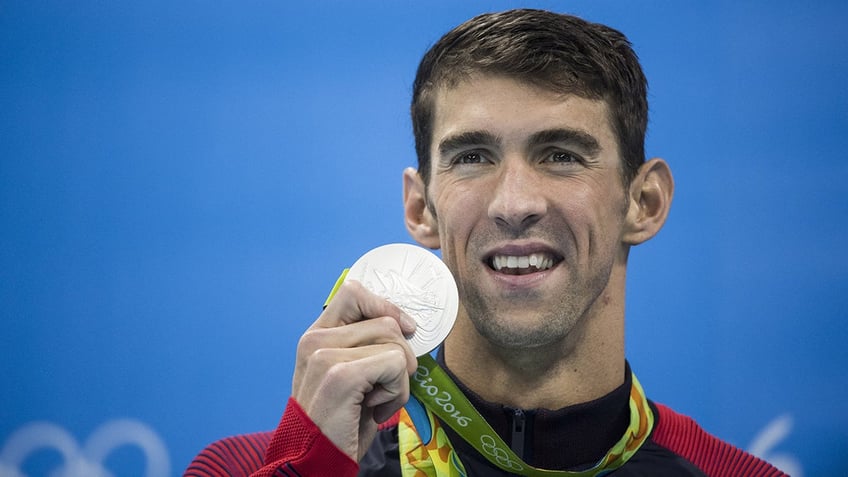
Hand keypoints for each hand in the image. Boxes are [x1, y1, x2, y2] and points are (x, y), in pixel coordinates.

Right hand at [292, 280, 417, 460]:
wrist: (316, 462)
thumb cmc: (340, 422)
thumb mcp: (349, 374)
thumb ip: (364, 344)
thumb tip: (404, 324)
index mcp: (315, 336)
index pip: (354, 292)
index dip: (386, 307)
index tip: (402, 331)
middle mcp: (314, 340)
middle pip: (386, 321)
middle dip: (399, 357)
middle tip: (380, 388)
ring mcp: (324, 356)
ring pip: (395, 344)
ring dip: (399, 380)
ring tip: (374, 402)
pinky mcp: (341, 375)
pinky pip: (396, 365)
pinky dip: (397, 392)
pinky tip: (375, 409)